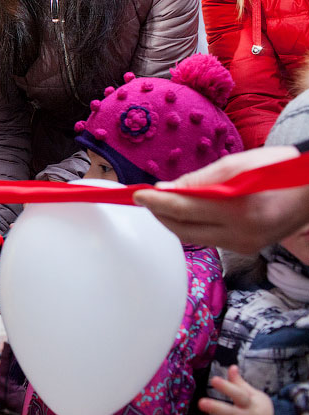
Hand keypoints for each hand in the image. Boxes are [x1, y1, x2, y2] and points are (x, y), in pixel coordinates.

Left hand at [133, 145, 308, 252]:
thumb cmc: (277, 169)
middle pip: (183, 228)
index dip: (156, 202)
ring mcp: (245, 245)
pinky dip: (191, 226)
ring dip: (172, 221)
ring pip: (194, 237)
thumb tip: (166, 188)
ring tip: (159, 204)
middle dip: (159, 214)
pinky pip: (209, 239)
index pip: (183, 208)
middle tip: (143, 199)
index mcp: (239, 209)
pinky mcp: (247, 249)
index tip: (137, 194)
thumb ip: (198, 179)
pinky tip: (183, 213)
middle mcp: (241, 234)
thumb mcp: (236, 164)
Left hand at [198, 365, 273, 414]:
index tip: (213, 379)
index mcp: (252, 403)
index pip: (239, 394)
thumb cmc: (256, 410)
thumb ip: (240, 384)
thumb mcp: (253, 396)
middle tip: (201, 402)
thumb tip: (232, 366)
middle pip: (232, 412)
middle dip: (217, 408)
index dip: (227, 387)